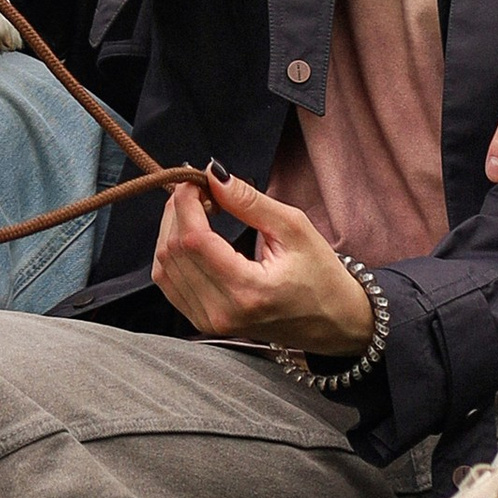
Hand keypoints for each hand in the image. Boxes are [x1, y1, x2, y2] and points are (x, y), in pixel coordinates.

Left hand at [151, 168, 376, 357]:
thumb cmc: (322, 276)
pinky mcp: (204, 323)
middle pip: (173, 252)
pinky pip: (170, 283)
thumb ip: (249, 201)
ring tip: (199, 210)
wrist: (333, 323)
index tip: (196, 179)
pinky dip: (174, 253)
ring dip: (172, 231)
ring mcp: (210, 322)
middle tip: (201, 191)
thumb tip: (214, 175)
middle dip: (178, 212)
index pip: (194, 240)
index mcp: (247, 290)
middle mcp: (222, 312)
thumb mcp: (294, 228)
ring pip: (163, 268)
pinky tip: (193, 235)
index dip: (186, 203)